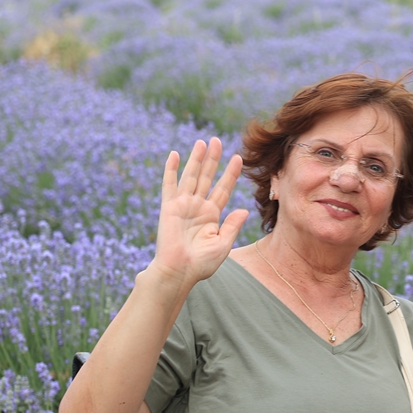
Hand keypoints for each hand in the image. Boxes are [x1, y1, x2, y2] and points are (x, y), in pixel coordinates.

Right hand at [148, 138, 248, 288]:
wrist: (180, 272)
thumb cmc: (201, 264)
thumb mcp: (223, 244)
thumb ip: (232, 226)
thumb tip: (243, 210)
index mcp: (211, 216)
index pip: (223, 189)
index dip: (230, 174)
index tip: (238, 158)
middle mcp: (197, 207)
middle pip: (207, 178)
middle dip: (213, 160)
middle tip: (217, 140)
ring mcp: (183, 206)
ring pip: (191, 177)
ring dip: (197, 159)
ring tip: (203, 142)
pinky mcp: (169, 208)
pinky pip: (170, 185)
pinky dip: (171, 170)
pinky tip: (174, 154)